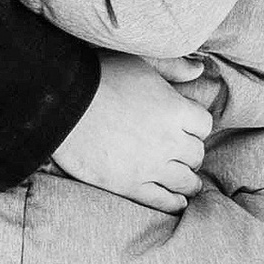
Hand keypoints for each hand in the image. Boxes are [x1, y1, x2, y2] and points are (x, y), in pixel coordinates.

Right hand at [51, 53, 214, 214]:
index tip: (185, 126)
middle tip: (182, 151)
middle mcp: (168, 141)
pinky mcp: (130, 186)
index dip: (195, 125)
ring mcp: (150, 167)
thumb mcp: (140, 61)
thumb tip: (199, 70)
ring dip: (188, 179)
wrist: (61, 105)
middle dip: (190, 151)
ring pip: (185, 181)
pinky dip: (174, 202)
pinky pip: (163, 201)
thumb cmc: (99, 77)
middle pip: (196, 153)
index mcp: (175, 110)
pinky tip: (176, 200)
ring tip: (186, 180)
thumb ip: (172, 66)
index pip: (203, 124)